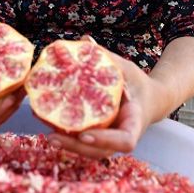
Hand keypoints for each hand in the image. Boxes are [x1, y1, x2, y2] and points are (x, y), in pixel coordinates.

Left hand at [48, 37, 159, 157]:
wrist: (148, 99)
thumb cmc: (137, 82)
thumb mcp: (126, 68)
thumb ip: (107, 58)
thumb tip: (85, 40)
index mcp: (134, 122)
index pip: (124, 140)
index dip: (104, 140)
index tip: (85, 135)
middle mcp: (121, 135)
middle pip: (100, 152)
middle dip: (76, 147)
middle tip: (52, 137)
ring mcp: (110, 140)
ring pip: (89, 151)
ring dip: (67, 145)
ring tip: (45, 133)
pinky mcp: (99, 137)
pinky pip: (83, 142)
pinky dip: (66, 135)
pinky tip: (46, 122)